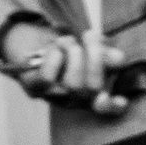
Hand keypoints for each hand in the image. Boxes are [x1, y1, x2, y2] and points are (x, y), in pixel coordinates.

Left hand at [0, 24, 135, 116]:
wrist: (24, 39)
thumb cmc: (60, 46)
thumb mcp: (86, 46)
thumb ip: (103, 53)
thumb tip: (119, 59)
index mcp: (87, 92)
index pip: (105, 108)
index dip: (114, 107)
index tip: (120, 99)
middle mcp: (72, 99)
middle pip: (92, 88)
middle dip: (95, 58)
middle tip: (90, 36)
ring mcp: (52, 96)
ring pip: (73, 85)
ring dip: (73, 54)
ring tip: (68, 41)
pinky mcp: (33, 88)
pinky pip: (49, 78)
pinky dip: (55, 57)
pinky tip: (54, 48)